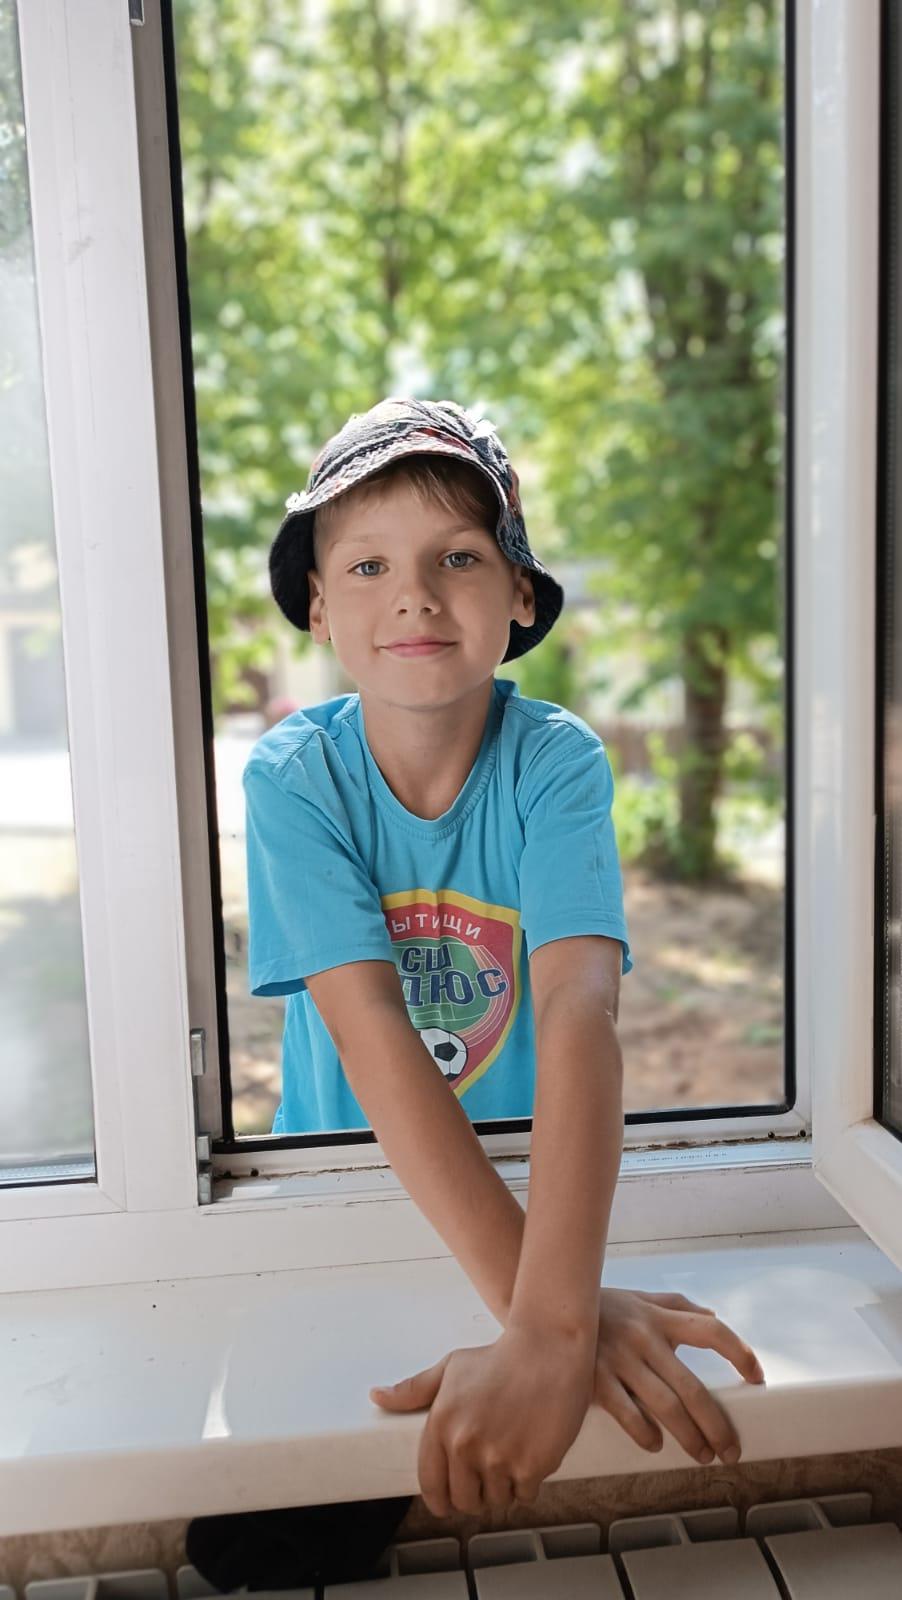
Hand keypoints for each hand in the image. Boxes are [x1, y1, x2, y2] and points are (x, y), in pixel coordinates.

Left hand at [369, 1322, 595, 1516]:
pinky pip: (523, 1496)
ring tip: (512, 1456)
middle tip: (489, 1474)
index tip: (450, 1502)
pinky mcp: (530, 1466)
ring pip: (495, 1500)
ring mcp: (497, 1458)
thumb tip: (376, 1396)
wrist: (548, 1350)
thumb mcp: (451, 1367)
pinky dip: (527, 1484)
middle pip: (464, 1500)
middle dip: (476, 1493)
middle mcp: (465, 1445)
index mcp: (441, 1424)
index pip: (431, 1484)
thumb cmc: (499, 1358)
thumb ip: (413, 1389)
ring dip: (503, 1488)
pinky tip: (531, 1456)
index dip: (440, 1500)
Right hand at [592, 1287, 765, 1464]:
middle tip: (731, 1450)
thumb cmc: (601, 1306)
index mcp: (658, 1317)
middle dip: (717, 1425)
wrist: (546, 1307)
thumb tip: (714, 1316)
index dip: (739, 1353)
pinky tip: (656, 1445)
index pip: (711, 1332)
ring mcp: (619, 1360)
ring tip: (704, 1455)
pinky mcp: (595, 1380)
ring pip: (666, 1408)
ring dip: (690, 1438)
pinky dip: (646, 1434)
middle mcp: (643, 1338)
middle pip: (693, 1388)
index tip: (757, 1377)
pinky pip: (628, 1415)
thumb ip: (677, 1304)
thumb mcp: (640, 1298)